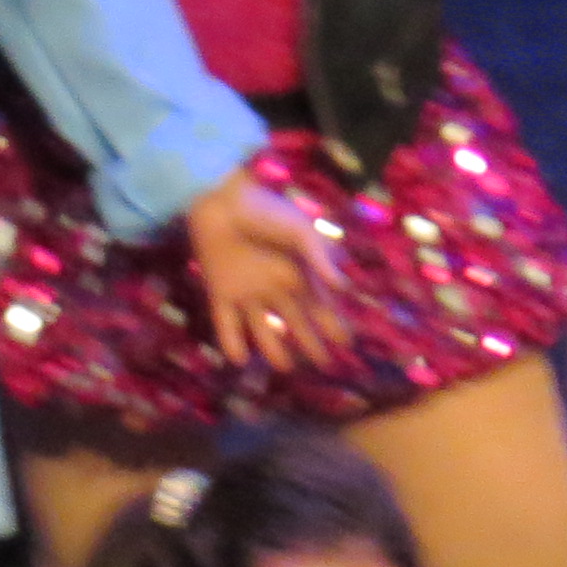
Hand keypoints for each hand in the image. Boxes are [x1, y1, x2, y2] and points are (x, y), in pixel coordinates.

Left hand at [189, 168, 346, 372]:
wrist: (221, 198)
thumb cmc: (265, 209)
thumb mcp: (300, 231)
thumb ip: (320, 259)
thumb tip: (342, 289)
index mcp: (296, 272)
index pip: (319, 305)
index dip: (333, 324)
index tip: (346, 343)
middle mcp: (274, 286)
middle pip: (296, 322)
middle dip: (310, 343)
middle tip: (324, 364)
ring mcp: (247, 290)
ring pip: (263, 328)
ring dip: (273, 349)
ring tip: (285, 367)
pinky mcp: (220, 290)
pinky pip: (226, 322)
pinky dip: (231, 341)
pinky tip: (239, 360)